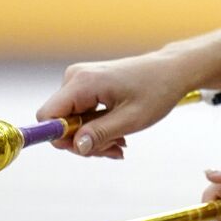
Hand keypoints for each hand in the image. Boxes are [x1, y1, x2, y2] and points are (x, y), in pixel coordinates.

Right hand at [35, 51, 192, 158]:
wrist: (172, 70)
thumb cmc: (157, 91)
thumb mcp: (131, 119)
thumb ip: (100, 134)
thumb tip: (75, 147)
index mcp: (82, 83)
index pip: (47, 116)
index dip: (60, 138)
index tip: (86, 149)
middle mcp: (75, 78)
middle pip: (60, 123)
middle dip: (84, 142)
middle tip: (114, 149)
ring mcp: (80, 81)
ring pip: (71, 122)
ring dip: (94, 138)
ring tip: (121, 143)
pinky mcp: (86, 86)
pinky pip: (81, 115)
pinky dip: (98, 129)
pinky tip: (118, 135)